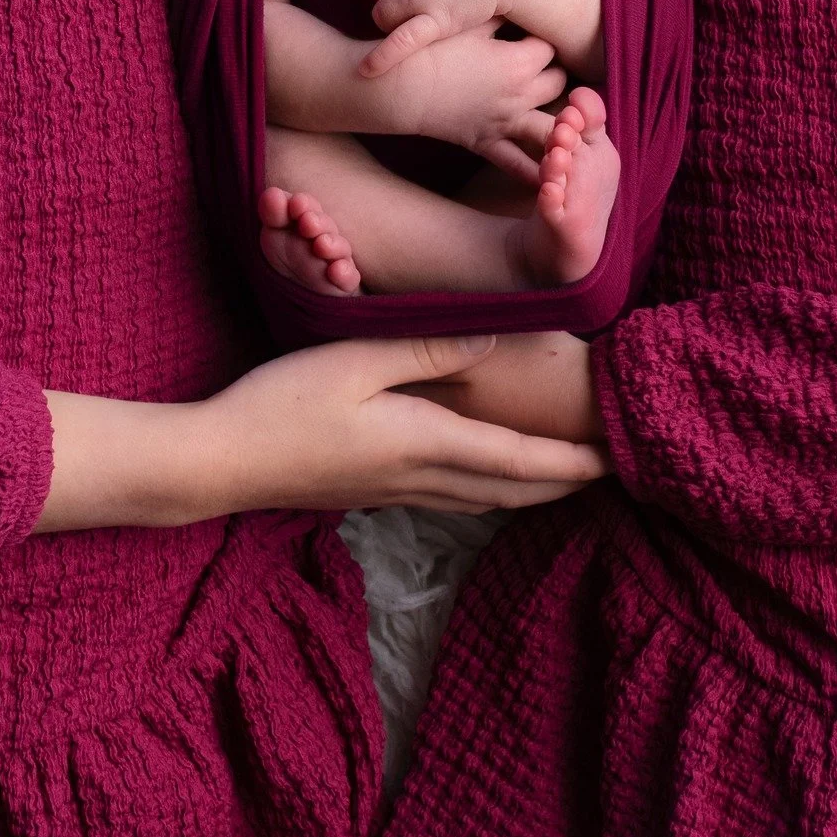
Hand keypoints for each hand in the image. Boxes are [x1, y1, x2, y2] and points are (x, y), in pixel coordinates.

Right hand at [35, 336, 607, 531]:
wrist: (219, 462)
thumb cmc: (281, 404)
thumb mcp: (353, 360)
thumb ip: (425, 349)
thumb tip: (494, 340)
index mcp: (423, 443)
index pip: (516, 458)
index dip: (571, 460)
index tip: (617, 457)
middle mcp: (419, 477)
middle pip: (511, 488)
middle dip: (565, 480)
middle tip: (613, 468)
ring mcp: (395, 492)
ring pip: (485, 496)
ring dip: (531, 487)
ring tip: (567, 474)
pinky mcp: (374, 491)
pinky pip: (454, 495)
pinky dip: (491, 487)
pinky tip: (488, 477)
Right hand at [375, 25, 564, 179]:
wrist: (399, 88)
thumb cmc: (431, 49)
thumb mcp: (469, 21)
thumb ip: (500, 14)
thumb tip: (515, 4)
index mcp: (518, 63)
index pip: (551, 48)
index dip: (543, 38)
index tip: (532, 33)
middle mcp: (520, 96)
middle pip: (559, 83)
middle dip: (555, 72)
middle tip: (542, 64)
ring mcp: (505, 123)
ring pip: (551, 126)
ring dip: (561, 121)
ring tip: (564, 116)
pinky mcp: (486, 143)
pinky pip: (518, 165)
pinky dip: (537, 172)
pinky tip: (552, 176)